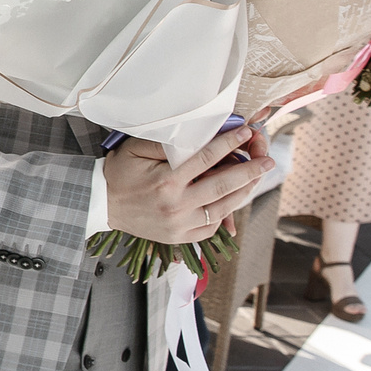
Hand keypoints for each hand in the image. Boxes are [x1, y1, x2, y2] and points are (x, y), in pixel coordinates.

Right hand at [103, 120, 266, 245]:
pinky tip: (232, 200)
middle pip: (222, 186)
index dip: (229, 144)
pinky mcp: (180, 238)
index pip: (206, 158)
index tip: (245, 132)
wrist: (103, 205)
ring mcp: (180, 225)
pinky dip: (225, 214)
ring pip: (222, 208)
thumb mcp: (137, 149)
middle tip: (268, 161)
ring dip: (244, 193)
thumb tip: (198, 135)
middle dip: (249, 171)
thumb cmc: (120, 173)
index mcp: (166, 181)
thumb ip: (167, 143)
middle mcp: (176, 205)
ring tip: (256, 179)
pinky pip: (211, 227)